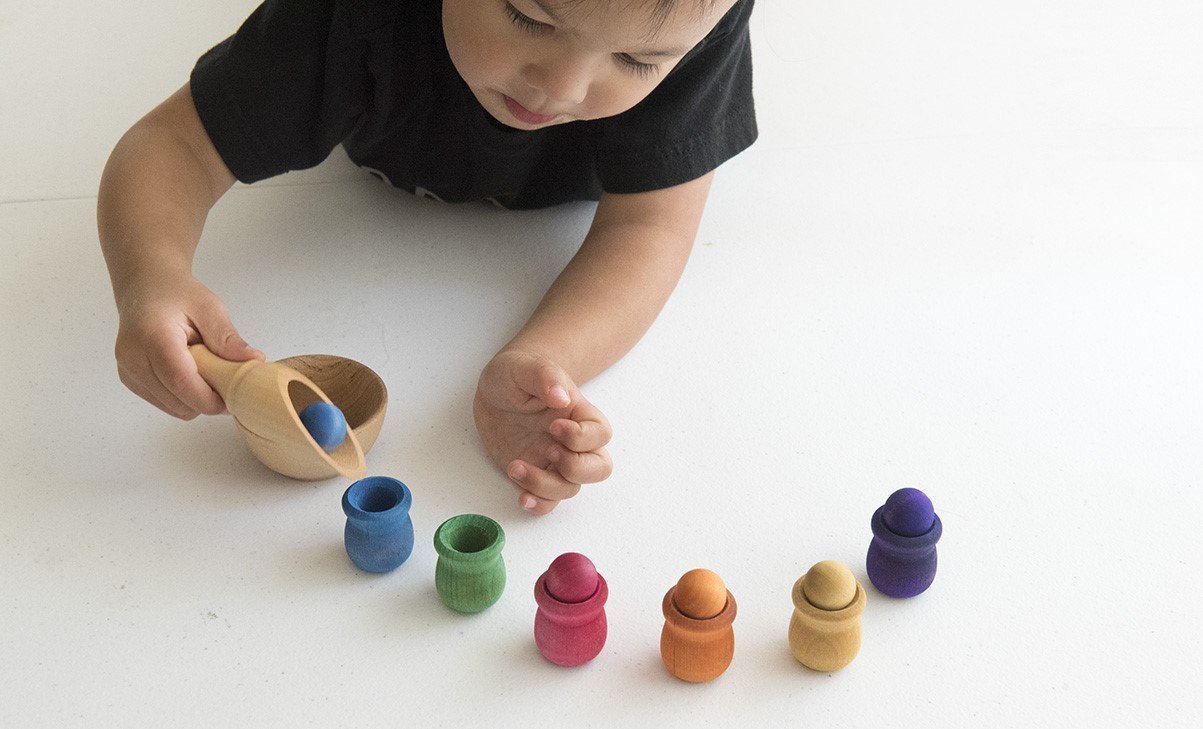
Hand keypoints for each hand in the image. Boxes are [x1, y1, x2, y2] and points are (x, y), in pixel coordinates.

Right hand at [114, 272, 262, 418]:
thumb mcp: (208, 307)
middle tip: (227, 383)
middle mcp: (133, 357)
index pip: (180, 381)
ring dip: (195, 399)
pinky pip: (163, 402)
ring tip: (206, 372)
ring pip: (172, 407)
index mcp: (153, 336)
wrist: (145, 288)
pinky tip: (190, 374)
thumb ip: (227, 337)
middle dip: (207, 400)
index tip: (234, 398)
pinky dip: (182, 397)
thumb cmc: (176, 294)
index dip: (209, 398)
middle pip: (177, 400)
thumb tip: (253, 360)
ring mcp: (128, 371)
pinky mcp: (129, 379)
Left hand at [473, 349, 612, 514]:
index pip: (600, 434)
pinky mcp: (536, 475)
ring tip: (515, 466)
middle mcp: (573, 442)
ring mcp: (555, 461)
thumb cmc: (517, 373)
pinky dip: (539, 505)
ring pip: (570, 488)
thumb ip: (546, 377)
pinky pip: (548, 501)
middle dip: (575, 468)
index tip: (554, 425)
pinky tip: (521, 497)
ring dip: (545, 485)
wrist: (496, 391)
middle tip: (548, 451)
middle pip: (599, 468)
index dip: (581, 437)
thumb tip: (562, 398)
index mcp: (579, 414)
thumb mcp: (526, 366)